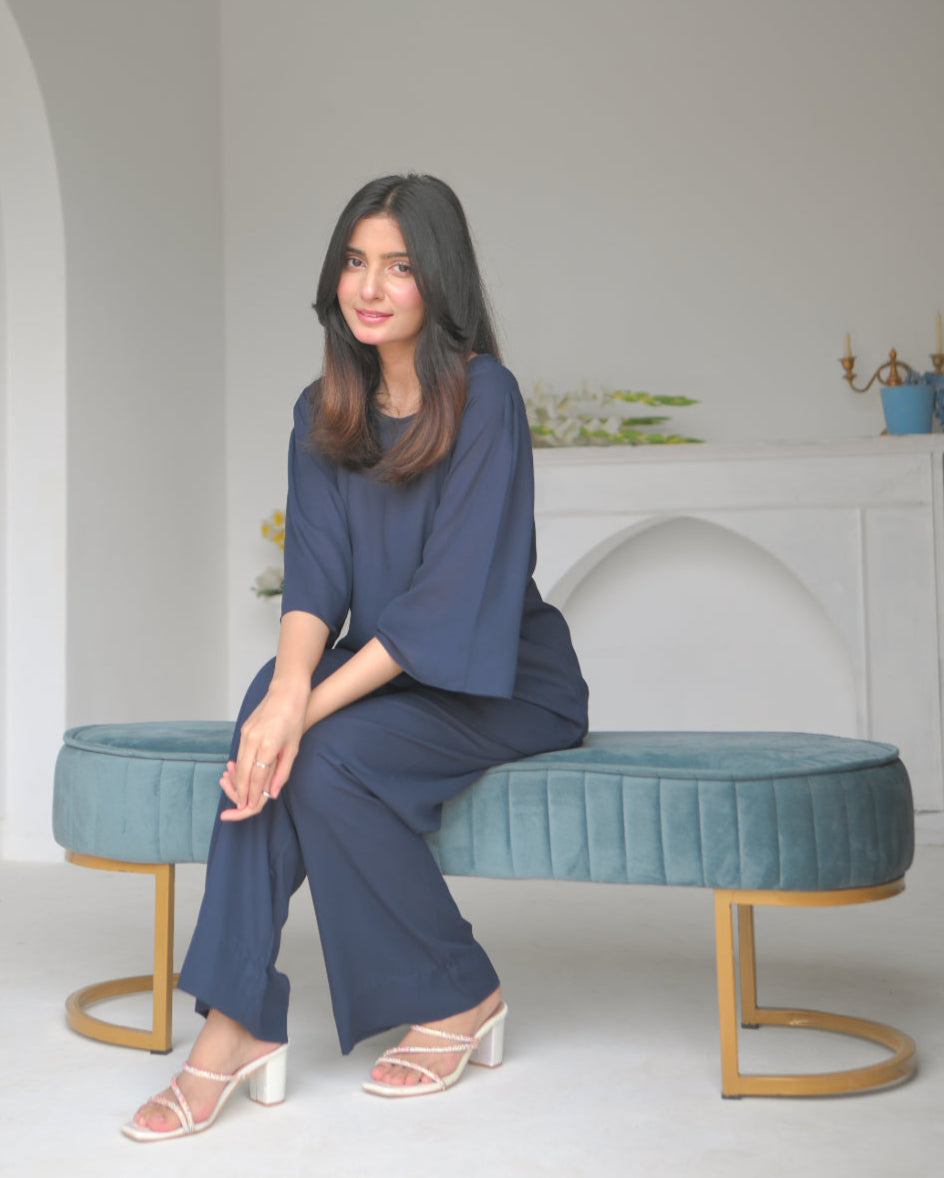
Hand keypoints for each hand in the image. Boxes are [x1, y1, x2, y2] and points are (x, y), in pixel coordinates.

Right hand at [219, 682, 307, 821]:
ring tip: (236, 794)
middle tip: (238, 807)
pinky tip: (239, 775)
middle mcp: (254, 739)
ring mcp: (246, 733)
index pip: (257, 777)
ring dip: (237, 781)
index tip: (249, 807)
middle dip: (240, 792)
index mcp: (269, 745)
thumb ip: (282, 772)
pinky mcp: (243, 729)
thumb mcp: (293, 747)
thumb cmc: (294, 718)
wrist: (286, 691)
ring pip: (239, 764)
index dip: (253, 794)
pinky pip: (239, 752)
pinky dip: (239, 766)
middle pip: (244, 773)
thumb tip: (271, 792)